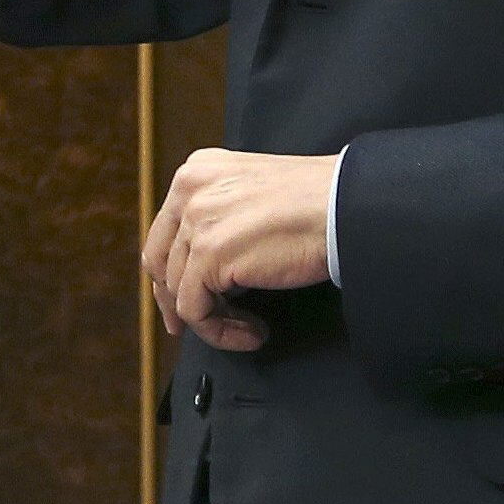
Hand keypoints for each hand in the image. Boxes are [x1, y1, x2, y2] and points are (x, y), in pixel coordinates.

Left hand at [142, 148, 337, 352]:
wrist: (344, 206)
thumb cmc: (316, 203)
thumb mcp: (251, 193)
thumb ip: (220, 215)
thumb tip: (202, 265)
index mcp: (197, 171)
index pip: (165, 231)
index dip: (170, 272)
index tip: (182, 299)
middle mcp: (189, 190)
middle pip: (159, 261)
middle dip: (174, 301)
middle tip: (195, 325)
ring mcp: (196, 221)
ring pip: (178, 290)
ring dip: (210, 319)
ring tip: (246, 326)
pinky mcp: (211, 255)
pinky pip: (197, 310)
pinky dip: (220, 331)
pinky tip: (253, 331)